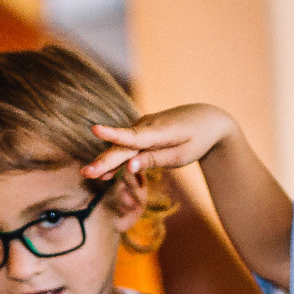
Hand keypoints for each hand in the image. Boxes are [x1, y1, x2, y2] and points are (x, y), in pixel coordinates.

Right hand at [82, 104, 239, 179]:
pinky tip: (104, 174)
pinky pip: (127, 146)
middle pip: (122, 146)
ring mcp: (142, 127)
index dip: (113, 134)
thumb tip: (129, 167)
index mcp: (161, 131)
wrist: (207, 119)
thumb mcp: (181, 154)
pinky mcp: (142, 132)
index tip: (95, 129)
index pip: (134, 136)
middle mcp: (147, 126)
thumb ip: (154, 160)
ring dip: (106, 161)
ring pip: (122, 147)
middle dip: (104, 160)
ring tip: (88, 174)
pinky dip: (117, 159)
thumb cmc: (197, 139)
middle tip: (86, 173)